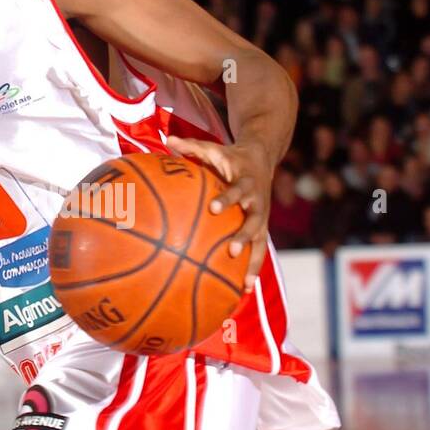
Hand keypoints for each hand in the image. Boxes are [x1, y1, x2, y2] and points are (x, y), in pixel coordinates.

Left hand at [165, 134, 272, 291]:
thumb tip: (167, 140)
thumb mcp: (214, 149)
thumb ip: (192, 147)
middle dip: (244, 237)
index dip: (227, 199)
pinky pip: (258, 251)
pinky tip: (243, 289)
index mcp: (245, 182)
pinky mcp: (262, 227)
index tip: (214, 208)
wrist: (262, 158)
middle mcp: (256, 202)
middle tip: (232, 251)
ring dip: (253, 262)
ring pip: (260, 242)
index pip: (237, 191)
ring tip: (245, 284)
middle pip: (254, 221)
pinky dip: (252, 269)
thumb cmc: (230, 156)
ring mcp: (261, 217)